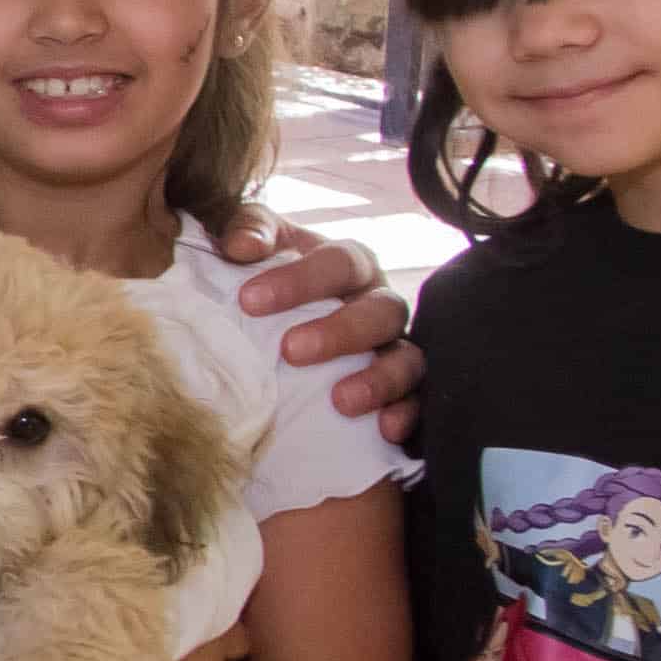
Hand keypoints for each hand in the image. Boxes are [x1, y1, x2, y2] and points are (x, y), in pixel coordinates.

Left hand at [215, 209, 425, 436]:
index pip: (339, 262)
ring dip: (379, 379)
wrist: (276, 327)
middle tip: (291, 350)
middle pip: (380, 311)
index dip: (299, 280)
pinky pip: (419, 404)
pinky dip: (407, 415)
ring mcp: (395, 349)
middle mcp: (379, 304)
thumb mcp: (256, 245)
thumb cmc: (267, 279)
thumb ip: (247, 230)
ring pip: (407, 359)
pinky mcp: (402, 392)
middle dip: (340, 331)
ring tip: (341, 401)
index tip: (248, 301)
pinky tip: (386, 430)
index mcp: (351, 264)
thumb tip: (241, 245)